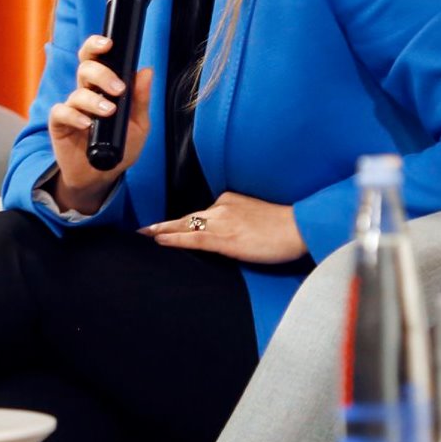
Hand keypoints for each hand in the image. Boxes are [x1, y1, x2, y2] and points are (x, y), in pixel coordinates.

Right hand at [46, 35, 152, 215]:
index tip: (109, 44)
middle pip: (85, 67)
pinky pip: (62, 112)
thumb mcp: (139, 125)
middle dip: (101, 73)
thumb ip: (141, 99)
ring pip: (77, 92)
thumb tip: (147, 71)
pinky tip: (87, 124)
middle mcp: (85, 92)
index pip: (96, 57)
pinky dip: (74, 116)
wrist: (101, 176)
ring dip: (94, 100)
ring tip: (109, 112)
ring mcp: (72, 107)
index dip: (97, 45)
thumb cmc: (120, 147)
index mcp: (102, 86)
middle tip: (117, 88)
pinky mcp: (59, 124)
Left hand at [142, 191, 306, 264]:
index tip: (166, 226)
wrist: (298, 227)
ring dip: (162, 232)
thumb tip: (228, 234)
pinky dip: (174, 239)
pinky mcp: (225, 238)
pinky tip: (160, 241)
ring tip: (143, 235)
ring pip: (186, 226)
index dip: (181, 222)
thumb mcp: (257, 216)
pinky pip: (193, 238)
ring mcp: (222, 221)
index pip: (201, 213)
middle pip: (188, 218)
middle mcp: (222, 207)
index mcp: (230, 200)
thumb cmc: (284, 226)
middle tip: (143, 229)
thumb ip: (239, 220)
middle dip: (164, 225)